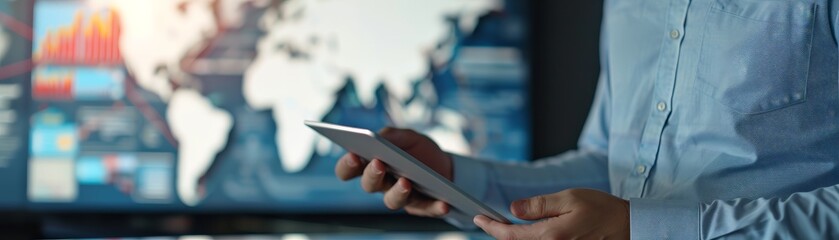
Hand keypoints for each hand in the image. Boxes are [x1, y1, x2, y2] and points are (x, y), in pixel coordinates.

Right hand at [334, 127, 452, 216]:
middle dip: (372, 175)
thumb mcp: (407, 137)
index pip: (348, 170)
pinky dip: (435, 207)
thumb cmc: (418, 150)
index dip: (347, 165)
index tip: (353, 155)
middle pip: (369, 185)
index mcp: (371, 165)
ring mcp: (401, 197)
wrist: (445, 165)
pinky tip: (444, 203)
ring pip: (393, 201)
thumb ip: (391, 135)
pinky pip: (427, 209)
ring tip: (406, 182)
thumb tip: (378, 136)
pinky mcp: (423, 207)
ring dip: (398, 193)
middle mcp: (382, 184)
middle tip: (379, 164)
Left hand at [474, 188, 629, 239]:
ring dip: (513, 238)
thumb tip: (513, 208)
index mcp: (551, 235)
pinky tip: (525, 232)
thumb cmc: (602, 210)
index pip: (510, 235)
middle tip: (488, 221)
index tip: (478, 219)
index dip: (491, 227)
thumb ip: (539, 205)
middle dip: (499, 234)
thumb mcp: (569, 198)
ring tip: (504, 226)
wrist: (627, 227)